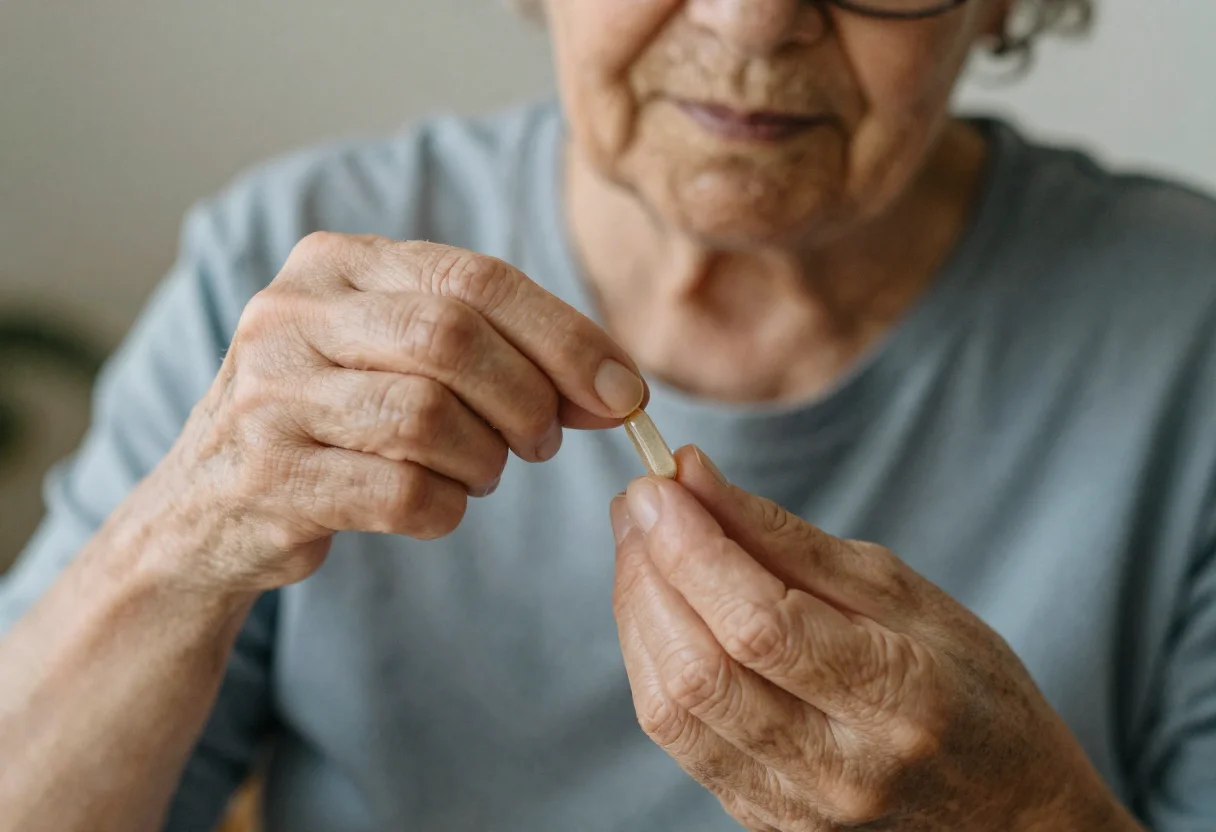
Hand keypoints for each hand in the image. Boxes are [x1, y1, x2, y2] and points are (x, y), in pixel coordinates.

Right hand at [143, 233, 645, 591]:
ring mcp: (271, 396)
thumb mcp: (394, 355)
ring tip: (482, 471)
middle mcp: (293, 315)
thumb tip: (618, 389)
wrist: (205, 510)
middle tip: (545, 440)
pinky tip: (439, 506)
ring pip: (429, 417)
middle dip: (528, 398)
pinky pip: (402, 493)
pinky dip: (446, 508)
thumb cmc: (333, 421)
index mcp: (334, 265)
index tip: (623, 391)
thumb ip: (495, 349)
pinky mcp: (269, 478)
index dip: (565, 336)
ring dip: (486, 459)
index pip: (475, 278)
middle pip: (453, 338)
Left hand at [610, 447, 1141, 830]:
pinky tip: (659, 609)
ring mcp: (795, 809)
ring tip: (642, 546)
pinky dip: (652, 660)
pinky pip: (677, 738)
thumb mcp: (905, 596)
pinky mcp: (759, 821)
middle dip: (650, 571)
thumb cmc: (968, 688)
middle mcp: (841, 770)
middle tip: (640, 504)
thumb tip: (696, 480)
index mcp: (899, 699)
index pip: (762, 623)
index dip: (692, 547)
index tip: (658, 484)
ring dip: (637, 612)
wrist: (1006, 817)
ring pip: (671, 709)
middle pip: (702, 670)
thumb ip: (791, 542)